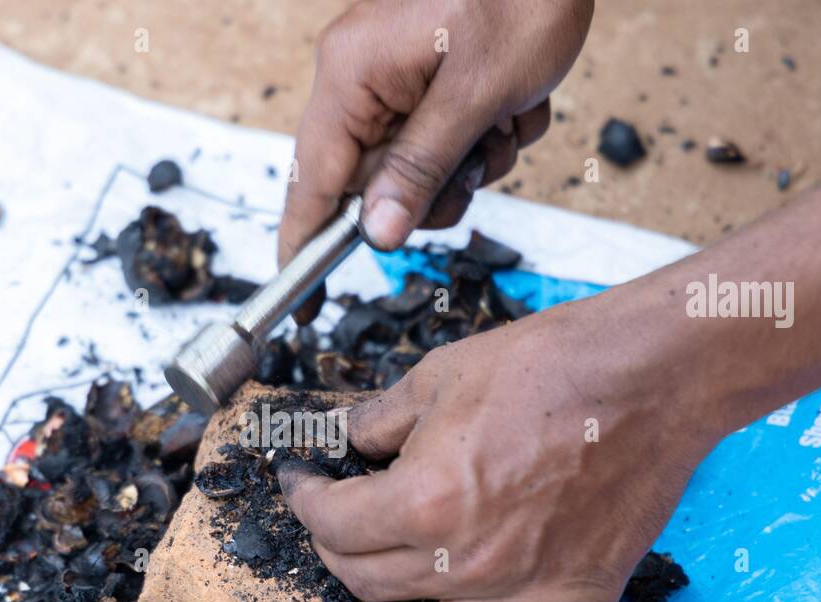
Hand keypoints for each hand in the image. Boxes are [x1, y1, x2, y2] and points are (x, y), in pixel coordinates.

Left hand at [277, 302, 714, 601]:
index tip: (305, 481)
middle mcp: (468, 563)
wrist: (652, 373)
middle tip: (346, 522)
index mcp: (426, 501)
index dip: (304, 497)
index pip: (331, 524)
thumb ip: (378, 419)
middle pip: (363, 586)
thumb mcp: (440, 375)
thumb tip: (345, 436)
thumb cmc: (553, 365)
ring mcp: (525, 595)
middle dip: (337, 550)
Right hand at [279, 0, 592, 320]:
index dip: (306, 247)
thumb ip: (419, 169)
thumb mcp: (475, 95)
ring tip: (506, 118)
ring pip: (417, 168)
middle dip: (434, 189)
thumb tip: (376, 234)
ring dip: (471, 162)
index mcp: (353, 74)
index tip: (304, 307)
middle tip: (475, 165)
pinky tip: (515, 101)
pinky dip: (486, 135)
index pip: (312, 181)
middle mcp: (361, 76)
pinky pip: (445, 140)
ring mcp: (393, 76)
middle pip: (372, 183)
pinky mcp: (426, 78)